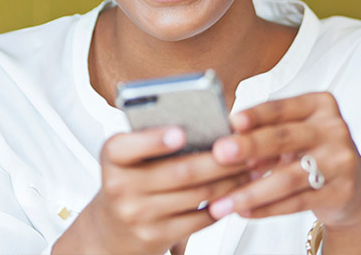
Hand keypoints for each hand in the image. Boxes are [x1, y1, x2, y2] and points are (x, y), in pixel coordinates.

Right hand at [52, 126, 248, 254]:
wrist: (111, 230)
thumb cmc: (129, 181)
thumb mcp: (130, 156)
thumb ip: (157, 138)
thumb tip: (207, 124)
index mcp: (113, 157)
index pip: (127, 145)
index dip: (155, 140)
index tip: (181, 133)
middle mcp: (120, 187)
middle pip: (181, 171)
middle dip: (220, 159)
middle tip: (245, 147)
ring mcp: (138, 215)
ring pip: (197, 194)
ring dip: (230, 180)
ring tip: (249, 167)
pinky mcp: (156, 237)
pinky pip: (199, 219)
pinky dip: (222, 203)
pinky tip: (237, 192)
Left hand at [207, 93, 360, 252]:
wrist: (355, 185)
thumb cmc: (314, 151)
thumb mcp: (295, 133)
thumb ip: (266, 132)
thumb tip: (223, 139)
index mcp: (320, 105)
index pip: (282, 107)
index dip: (257, 114)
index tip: (233, 121)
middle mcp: (334, 129)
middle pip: (285, 138)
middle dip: (250, 146)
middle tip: (220, 154)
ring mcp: (340, 161)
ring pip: (289, 177)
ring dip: (252, 191)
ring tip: (224, 201)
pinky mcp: (341, 192)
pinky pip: (297, 202)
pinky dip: (268, 208)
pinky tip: (245, 211)